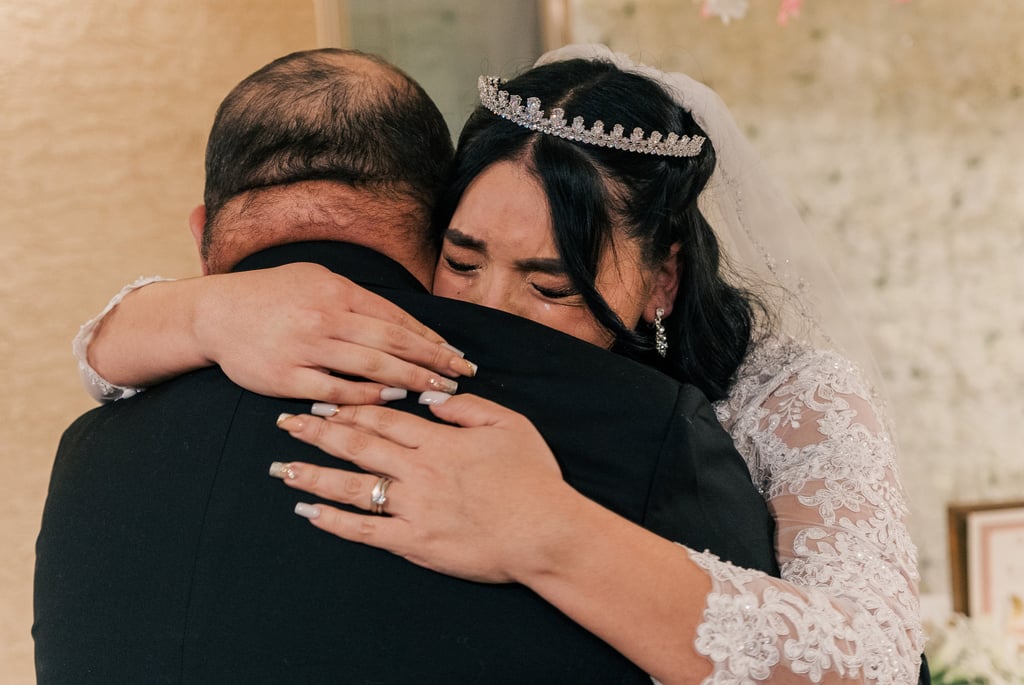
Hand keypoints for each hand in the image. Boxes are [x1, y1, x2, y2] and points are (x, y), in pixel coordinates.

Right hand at [195, 263, 476, 403]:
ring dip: (410, 380)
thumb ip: (356, 298)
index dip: (430, 338)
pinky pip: (336, 392)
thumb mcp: (316, 279)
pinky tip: (392, 402)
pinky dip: (366, 398)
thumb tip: (403, 322)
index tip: (455, 354)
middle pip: (392, 342)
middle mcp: (325, 317)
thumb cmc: (272, 295)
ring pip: (370, 367)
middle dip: (432, 361)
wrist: (215, 313)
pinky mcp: (286, 377)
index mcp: (337, 291)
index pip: (395, 318)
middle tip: (461, 375)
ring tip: (438, 391)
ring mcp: (305, 348)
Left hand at [272, 394, 578, 582]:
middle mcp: (419, 471)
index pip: (383, 419)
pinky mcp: (414, 542)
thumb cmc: (533, 479)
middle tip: (287, 423)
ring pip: (353, 486)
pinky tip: (310, 513)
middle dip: (319, 432)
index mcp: (439, 441)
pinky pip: (365, 531)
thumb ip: (468, 409)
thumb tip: (431, 400)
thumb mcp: (510, 426)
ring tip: (283, 469)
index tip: (320, 400)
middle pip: (358, 446)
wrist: (545, 533)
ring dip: (315, 475)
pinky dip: (334, 522)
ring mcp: (413, 508)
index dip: (349, 408)